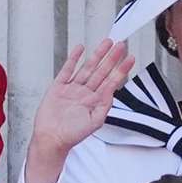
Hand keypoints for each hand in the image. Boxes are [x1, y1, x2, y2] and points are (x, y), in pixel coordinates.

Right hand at [23, 40, 134, 182]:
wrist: (51, 139)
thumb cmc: (72, 135)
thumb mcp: (94, 122)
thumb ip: (104, 106)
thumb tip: (112, 90)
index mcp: (95, 101)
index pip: (111, 81)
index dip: (121, 69)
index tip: (130, 58)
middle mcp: (85, 93)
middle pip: (101, 71)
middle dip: (111, 58)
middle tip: (121, 45)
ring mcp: (72, 88)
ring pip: (87, 68)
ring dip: (97, 55)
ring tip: (107, 42)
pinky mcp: (58, 87)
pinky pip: (67, 70)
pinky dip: (73, 59)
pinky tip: (80, 49)